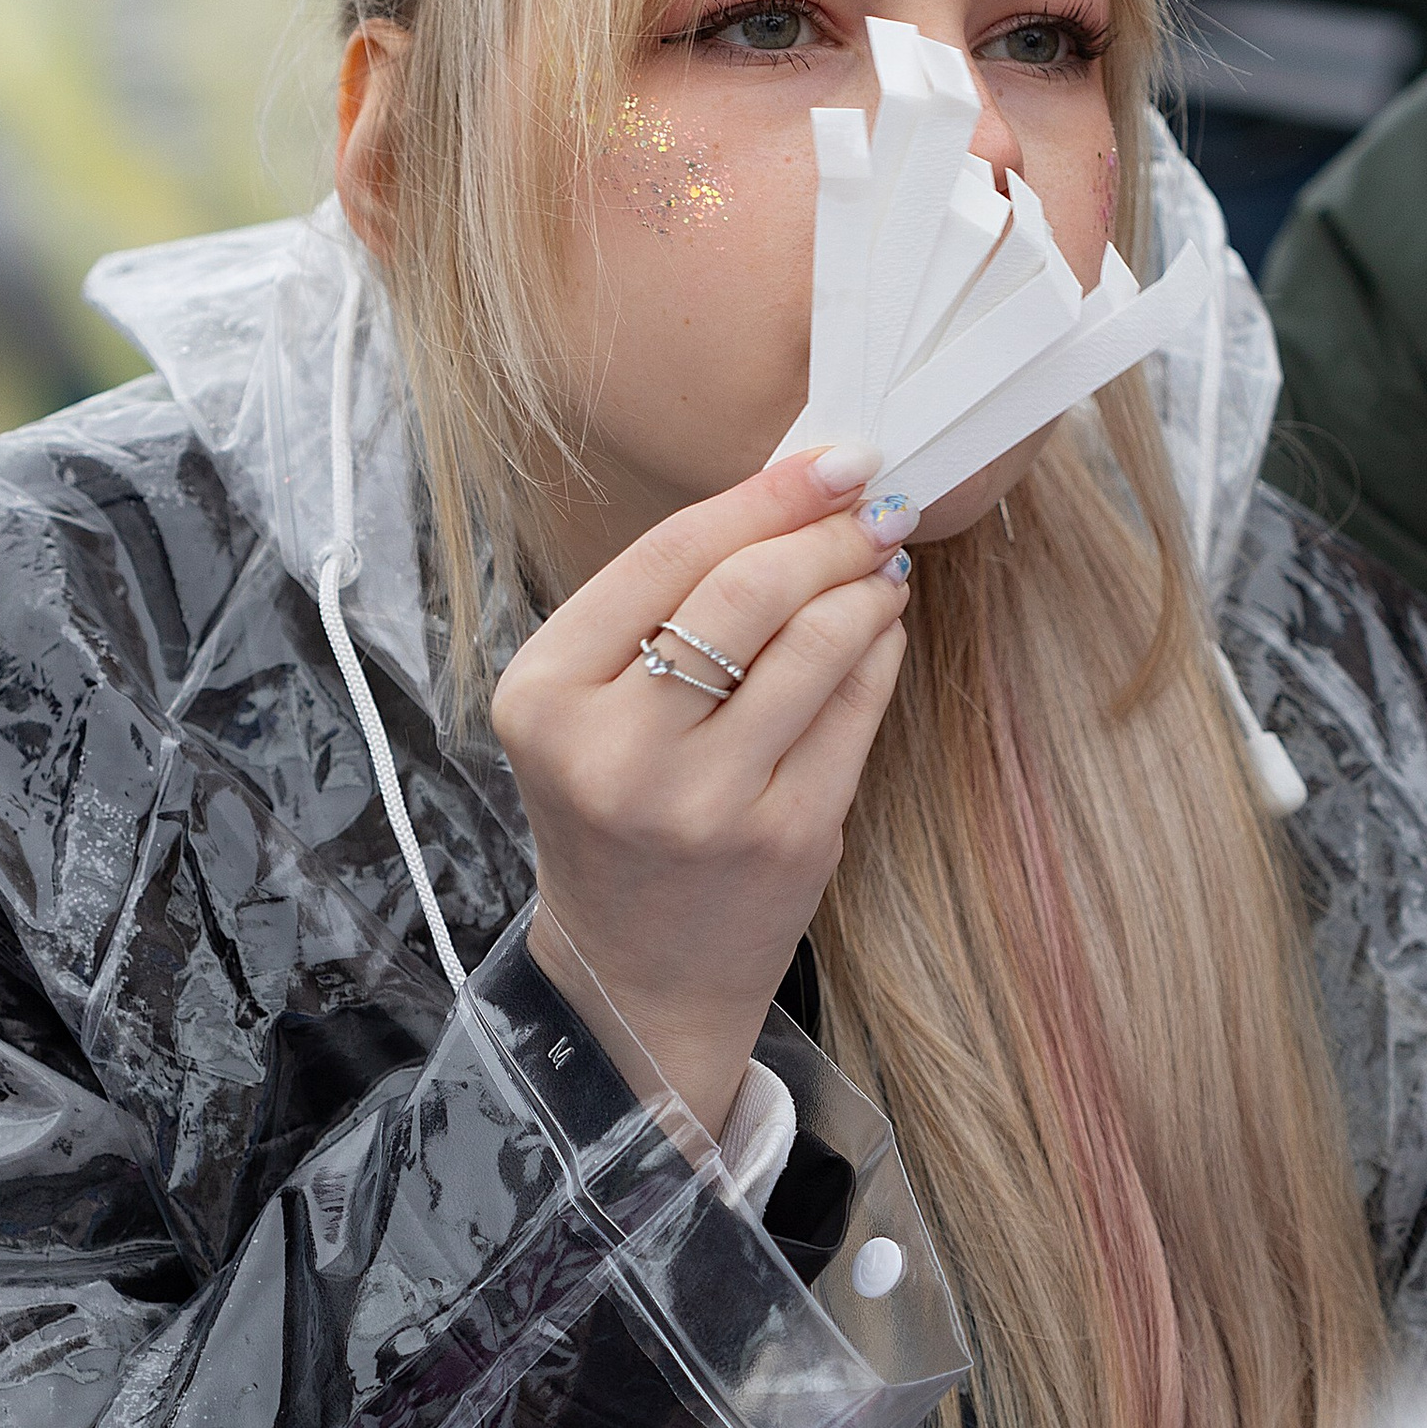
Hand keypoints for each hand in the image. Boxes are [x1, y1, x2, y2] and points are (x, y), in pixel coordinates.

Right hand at [493, 447, 912, 1138]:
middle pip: (745, 592)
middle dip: (825, 532)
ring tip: (880, 564)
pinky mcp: (786, 838)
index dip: (763, 495)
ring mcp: (705, 802)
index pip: (666, 555)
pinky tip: (881, 627)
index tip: (831, 458)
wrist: (636, 970)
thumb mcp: (591, 706)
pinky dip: (880, 650)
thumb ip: (665, 604)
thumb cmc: (618, 811)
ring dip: (864, 585)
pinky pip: (854, 710)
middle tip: (871, 505)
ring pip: (815, 645)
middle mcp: (616, 751)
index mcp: (545, 697)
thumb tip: (794, 485)